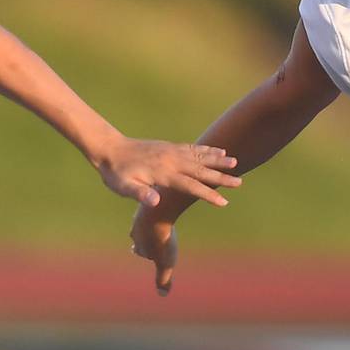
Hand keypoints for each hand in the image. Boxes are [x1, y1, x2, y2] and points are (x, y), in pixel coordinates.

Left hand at [97, 139, 236, 209]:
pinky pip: (193, 148)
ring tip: (236, 162)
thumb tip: (155, 202)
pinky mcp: (170, 147)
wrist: (110, 149)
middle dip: (221, 177)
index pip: (190, 186)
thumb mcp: (124, 187)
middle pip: (201, 170)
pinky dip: (207, 150)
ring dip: (218, 160)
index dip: (207, 194)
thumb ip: (140, 194)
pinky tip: (218, 150)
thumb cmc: (116, 174)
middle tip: (239, 183)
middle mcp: (171, 160)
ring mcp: (171, 152)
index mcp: (163, 174)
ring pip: (199, 156)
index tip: (223, 202)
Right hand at [131, 201, 178, 294]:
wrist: (160, 210)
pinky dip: (161, 208)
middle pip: (139, 234)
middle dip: (144, 238)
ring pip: (145, 218)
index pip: (140, 250)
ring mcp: (142, 212)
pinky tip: (168, 207)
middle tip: (147, 238)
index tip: (149, 254)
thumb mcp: (165, 262)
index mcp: (138, 242)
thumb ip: (163, 279)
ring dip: (152, 222)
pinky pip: (156, 204)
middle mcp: (136, 227)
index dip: (146, 253)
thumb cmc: (162, 238)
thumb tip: (163, 295)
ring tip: (159, 222)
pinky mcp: (151, 198)